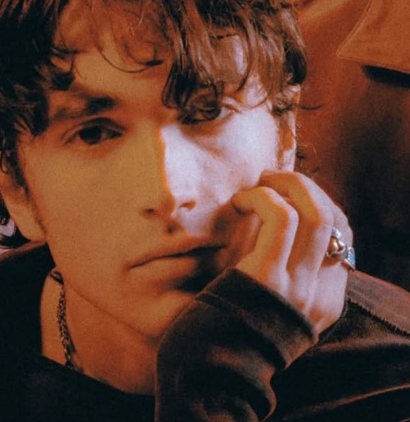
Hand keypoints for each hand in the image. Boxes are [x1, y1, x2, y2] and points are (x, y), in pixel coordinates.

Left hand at [230, 171, 350, 333]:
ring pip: (317, 213)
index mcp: (325, 300)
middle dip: (304, 186)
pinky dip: (263, 197)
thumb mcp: (270, 300)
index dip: (315, 204)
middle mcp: (320, 294)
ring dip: (288, 184)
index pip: (341, 237)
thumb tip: (278, 218)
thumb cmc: (228, 323)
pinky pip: (282, 217)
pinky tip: (239, 202)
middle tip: (272, 178)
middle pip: (335, 219)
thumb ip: (284, 269)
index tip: (283, 193)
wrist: (204, 366)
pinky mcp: (269, 277)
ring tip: (258, 183)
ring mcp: (299, 287)